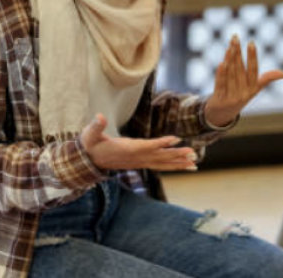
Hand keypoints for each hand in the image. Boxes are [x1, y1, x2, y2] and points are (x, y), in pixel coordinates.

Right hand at [81, 113, 197, 171]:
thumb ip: (96, 126)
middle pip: (159, 157)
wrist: (88, 160)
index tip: (175, 139)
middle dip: (176, 156)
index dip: (161, 143)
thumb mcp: (90, 134)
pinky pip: (158, 165)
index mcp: (126, 149)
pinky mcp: (139, 162)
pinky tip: (181, 164)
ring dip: (177, 163)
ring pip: (161, 163)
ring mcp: (138, 161)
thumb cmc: (90, 145)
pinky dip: (171, 165)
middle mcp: (135, 157)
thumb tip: (99, 117)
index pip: (147, 146)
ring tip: (194, 164)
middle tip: (193, 154)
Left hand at [204, 35, 282, 126]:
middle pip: (240, 69)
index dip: (252, 57)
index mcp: (253, 89)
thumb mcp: (254, 89)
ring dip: (229, 58)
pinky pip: (221, 84)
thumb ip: (267, 79)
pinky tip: (221, 62)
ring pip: (230, 74)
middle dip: (238, 52)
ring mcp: (231, 97)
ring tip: (230, 45)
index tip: (251, 43)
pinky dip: (221, 74)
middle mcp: (244, 93)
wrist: (222, 114)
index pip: (254, 70)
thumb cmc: (240, 96)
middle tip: (236, 37)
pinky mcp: (219, 99)